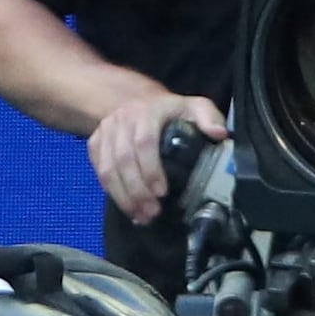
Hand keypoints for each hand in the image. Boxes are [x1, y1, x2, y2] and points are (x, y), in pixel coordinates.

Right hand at [91, 84, 221, 223]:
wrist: (132, 99)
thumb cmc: (168, 110)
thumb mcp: (193, 106)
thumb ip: (209, 117)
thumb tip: (219, 135)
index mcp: (148, 112)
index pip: (144, 142)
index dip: (151, 170)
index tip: (162, 193)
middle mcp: (123, 120)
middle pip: (124, 160)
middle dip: (137, 191)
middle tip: (152, 213)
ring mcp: (106, 132)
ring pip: (108, 169)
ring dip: (123, 197)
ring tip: (140, 216)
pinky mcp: (95, 143)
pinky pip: (99, 171)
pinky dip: (111, 192)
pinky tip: (127, 207)